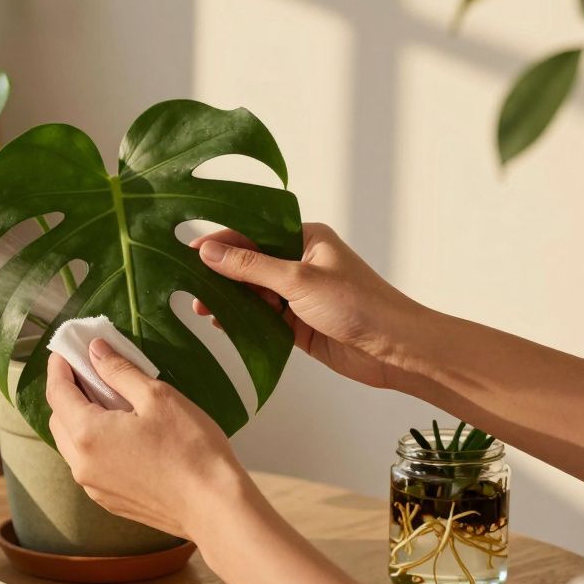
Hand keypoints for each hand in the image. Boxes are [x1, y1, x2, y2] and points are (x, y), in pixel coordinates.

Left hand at [46, 340, 252, 539]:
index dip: (58, 368)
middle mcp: (82, 465)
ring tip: (105, 401)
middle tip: (88, 372)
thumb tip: (95, 351)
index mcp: (87, 435)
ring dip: (79, 420)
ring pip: (72, 446)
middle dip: (67, 394)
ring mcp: (94, 487)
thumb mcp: (157, 397)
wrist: (214, 508)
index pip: (57, 394)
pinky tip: (120, 433)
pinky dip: (94, 444)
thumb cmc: (190, 448)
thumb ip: (119, 371)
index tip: (65, 351)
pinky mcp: (110, 502)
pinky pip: (89, 465)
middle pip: (59, 421)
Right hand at [191, 223, 426, 389]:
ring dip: (229, 300)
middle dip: (220, 274)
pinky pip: (262, 318)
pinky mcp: (298, 324)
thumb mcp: (298, 280)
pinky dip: (242, 321)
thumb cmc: (358, 304)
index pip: (253, 233)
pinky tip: (222, 325)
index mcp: (306, 238)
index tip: (188, 252)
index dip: (220, 242)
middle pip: (249, 263)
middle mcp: (300, 262)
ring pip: (253, 293)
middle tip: (189, 286)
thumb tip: (209, 252)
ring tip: (201, 309)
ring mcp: (299, 295)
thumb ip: (251, 266)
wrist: (395, 349)